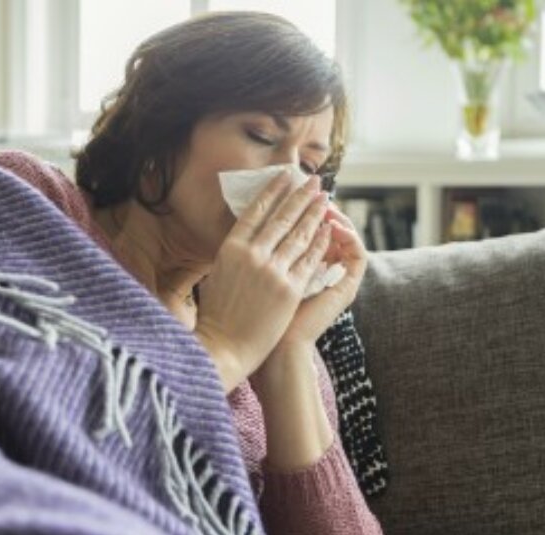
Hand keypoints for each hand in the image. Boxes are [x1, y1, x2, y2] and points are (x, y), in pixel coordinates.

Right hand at [194, 173, 333, 391]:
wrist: (225, 346)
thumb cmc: (216, 314)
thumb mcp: (217, 274)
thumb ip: (234, 253)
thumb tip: (246, 235)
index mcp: (230, 248)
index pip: (256, 211)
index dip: (273, 192)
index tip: (285, 177)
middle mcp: (252, 255)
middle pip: (282, 218)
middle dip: (300, 196)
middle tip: (314, 181)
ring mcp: (272, 271)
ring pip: (299, 235)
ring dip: (314, 213)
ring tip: (324, 198)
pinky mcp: (289, 289)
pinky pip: (309, 259)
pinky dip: (320, 242)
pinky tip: (328, 229)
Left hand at [250, 203, 367, 390]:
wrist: (275, 351)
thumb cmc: (256, 319)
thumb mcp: (256, 277)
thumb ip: (260, 253)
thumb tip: (249, 224)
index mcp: (301, 268)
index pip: (306, 229)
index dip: (299, 208)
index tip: (288, 188)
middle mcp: (323, 271)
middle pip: (326, 229)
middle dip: (316, 205)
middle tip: (310, 186)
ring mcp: (337, 280)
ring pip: (345, 237)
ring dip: (334, 215)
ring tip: (323, 199)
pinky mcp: (347, 288)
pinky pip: (357, 254)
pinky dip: (347, 235)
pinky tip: (333, 222)